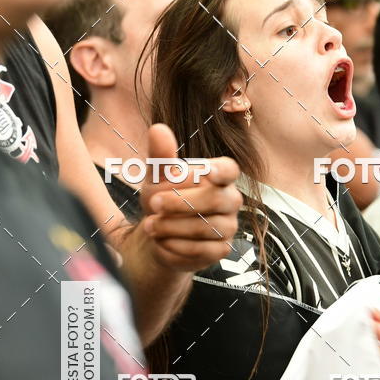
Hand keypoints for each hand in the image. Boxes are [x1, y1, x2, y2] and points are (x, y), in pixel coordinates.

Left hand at [139, 124, 241, 271]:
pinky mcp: (221, 250)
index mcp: (219, 177)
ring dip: (173, 226)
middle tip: (154, 203)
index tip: (210, 172)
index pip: (229, 170)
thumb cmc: (163, 200)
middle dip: (182, 202)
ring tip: (149, 225)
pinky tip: (161, 242)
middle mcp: (229, 200)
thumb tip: (158, 129)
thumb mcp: (156, 178)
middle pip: (216, 200)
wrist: (159, 236)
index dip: (222, 171)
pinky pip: (203, 249)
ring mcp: (229, 226)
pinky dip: (178, 246)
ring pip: (207, 227)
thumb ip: (160, 157)